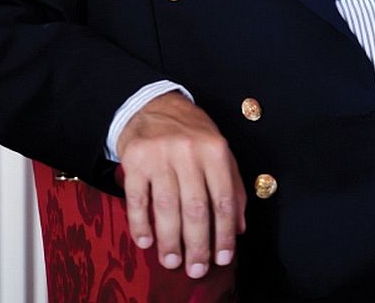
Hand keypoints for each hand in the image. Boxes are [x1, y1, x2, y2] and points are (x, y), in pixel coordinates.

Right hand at [116, 91, 246, 277]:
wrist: (153, 105)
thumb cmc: (191, 132)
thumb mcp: (218, 149)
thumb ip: (232, 185)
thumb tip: (239, 227)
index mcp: (215, 149)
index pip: (223, 198)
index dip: (224, 232)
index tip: (224, 257)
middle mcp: (188, 151)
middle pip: (195, 207)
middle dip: (198, 244)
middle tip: (197, 268)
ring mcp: (160, 155)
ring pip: (167, 206)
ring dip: (170, 240)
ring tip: (173, 261)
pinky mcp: (135, 160)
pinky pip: (137, 198)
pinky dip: (141, 224)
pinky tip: (146, 242)